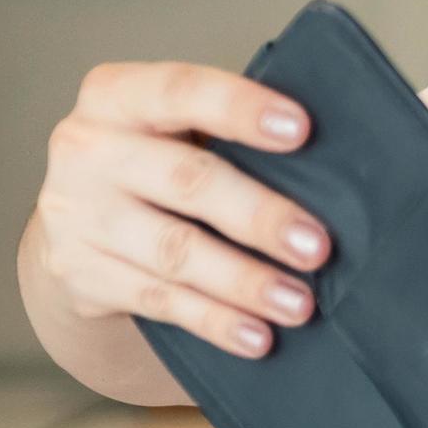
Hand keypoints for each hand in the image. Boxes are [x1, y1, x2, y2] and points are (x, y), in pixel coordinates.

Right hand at [29, 61, 329, 357]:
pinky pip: (158, 301)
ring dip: (244, 282)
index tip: (302, 129)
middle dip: (260, 216)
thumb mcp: (177, 127)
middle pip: (186, 181)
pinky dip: (214, 321)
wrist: (77, 223)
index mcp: (117, 94)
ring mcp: (75, 215)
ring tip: (299, 303)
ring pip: (173, 251)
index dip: (240, 108)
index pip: (181, 90)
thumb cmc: (160, 161)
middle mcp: (87, 148)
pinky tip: (257, 336)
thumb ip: (239, 130)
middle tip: (318, 247)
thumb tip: (353, 152)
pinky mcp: (79, 274)